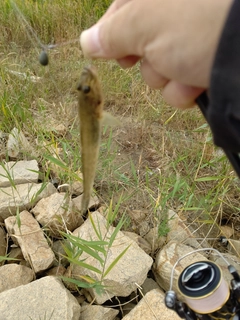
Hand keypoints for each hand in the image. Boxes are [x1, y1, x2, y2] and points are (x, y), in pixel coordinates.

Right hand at [80, 0, 231, 108]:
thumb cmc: (197, 25)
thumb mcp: (144, 24)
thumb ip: (111, 33)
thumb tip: (87, 42)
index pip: (121, 11)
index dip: (113, 35)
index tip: (116, 52)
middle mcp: (175, 15)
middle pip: (140, 46)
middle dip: (147, 62)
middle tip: (159, 57)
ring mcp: (192, 41)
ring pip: (160, 71)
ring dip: (168, 79)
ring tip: (186, 70)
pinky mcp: (205, 65)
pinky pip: (180, 85)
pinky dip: (185, 90)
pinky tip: (198, 83)